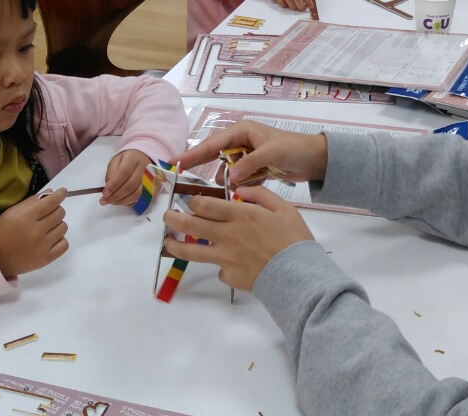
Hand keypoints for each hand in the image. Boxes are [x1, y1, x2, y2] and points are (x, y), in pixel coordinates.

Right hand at [0, 188, 68, 277]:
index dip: (60, 194)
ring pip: (63, 227)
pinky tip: (51, 239)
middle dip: (56, 210)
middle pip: (60, 213)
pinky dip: (60, 240)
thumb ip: (32, 201)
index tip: (63, 191)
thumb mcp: (12, 212)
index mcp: (26, 217)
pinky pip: (64, 244)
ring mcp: (43, 246)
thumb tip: (51, 193)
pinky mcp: (46, 259)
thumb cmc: (2, 232)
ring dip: (57, 225)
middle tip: (48, 214)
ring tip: (47, 228)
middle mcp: (37, 231)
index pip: (51, 202)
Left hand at [101, 148, 149, 205]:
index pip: (124, 172)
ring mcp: (153, 179)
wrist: (142, 159)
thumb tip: (108, 188)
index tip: (105, 193)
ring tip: (113, 202)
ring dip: (123, 201)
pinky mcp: (156, 188)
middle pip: (131, 185)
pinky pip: (144, 199)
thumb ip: (111, 174)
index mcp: (134, 158)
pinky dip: (132, 203)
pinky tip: (124, 202)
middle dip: (116, 195)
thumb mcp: (115, 162)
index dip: (114, 184)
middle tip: (106, 200)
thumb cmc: (126, 161)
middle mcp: (145, 168)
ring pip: (138, 194)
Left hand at [162, 186, 314, 290]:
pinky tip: (228, 264)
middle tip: (168, 217)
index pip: (204, 205)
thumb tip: (240, 190)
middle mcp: (227, 235)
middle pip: (190, 225)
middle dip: (174, 219)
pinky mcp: (228, 277)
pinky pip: (218, 269)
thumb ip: (260, 194)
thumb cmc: (294, 238)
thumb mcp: (283, 208)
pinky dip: (220, 265)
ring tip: (168, 242)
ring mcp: (225, 258)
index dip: (193, 202)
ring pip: (191, 251)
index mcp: (240, 215)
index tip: (191, 202)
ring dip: (175, 245)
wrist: (299, 275)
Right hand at [172, 120, 327, 185]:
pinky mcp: (253, 168)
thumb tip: (228, 178)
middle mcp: (241, 142)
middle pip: (213, 154)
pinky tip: (233, 193)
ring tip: (212, 191)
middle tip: (177, 175)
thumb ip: (249, 164)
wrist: (314, 158)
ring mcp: (246, 156)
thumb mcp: (271, 153)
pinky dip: (236, 184)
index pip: (212, 143)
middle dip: (198, 164)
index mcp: (242, 131)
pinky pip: (238, 177)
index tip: (175, 161)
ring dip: (223, 179)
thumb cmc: (293, 148)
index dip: (193, 153)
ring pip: (226, 168)